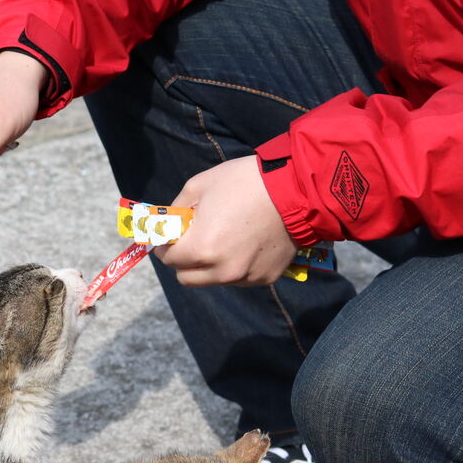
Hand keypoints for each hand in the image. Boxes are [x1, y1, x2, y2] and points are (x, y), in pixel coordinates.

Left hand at [153, 156, 296, 285]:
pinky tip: (247, 243)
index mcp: (201, 248)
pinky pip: (240, 278)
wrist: (297, 188)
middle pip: (186, 277)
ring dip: (210, 265)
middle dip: (184, 260)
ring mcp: (246, 277)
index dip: (165, 245)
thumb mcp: (198, 186)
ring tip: (224, 239)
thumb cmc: (244, 182)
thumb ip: (175, 210)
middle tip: (192, 241)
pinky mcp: (266, 278)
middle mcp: (222, 270)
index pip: (168, 259)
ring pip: (212, 280)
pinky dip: (236, 265)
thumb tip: (167, 224)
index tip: (170, 236)